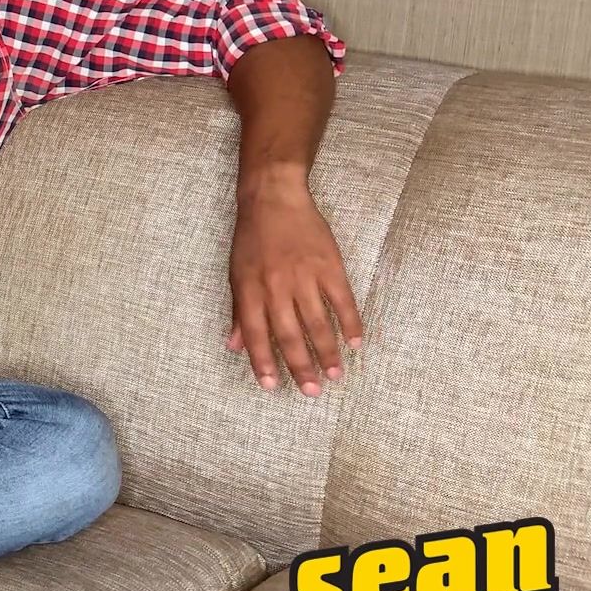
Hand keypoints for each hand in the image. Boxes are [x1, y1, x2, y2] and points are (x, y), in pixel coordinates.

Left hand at [226, 182, 363, 396]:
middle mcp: (276, 287)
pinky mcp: (330, 266)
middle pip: (289, 335)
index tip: (270, 386)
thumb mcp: (236, 274)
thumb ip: (237, 311)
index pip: (255, 334)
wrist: (274, 199)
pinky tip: (356, 343)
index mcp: (250, 290)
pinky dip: (351, 324)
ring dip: (327, 352)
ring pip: (318, 324)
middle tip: (311, 391)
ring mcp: (305, 277)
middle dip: (300, 367)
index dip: (262, 362)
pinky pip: (343, 301)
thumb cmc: (251, 238)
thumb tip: (234, 346)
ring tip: (334, 375)